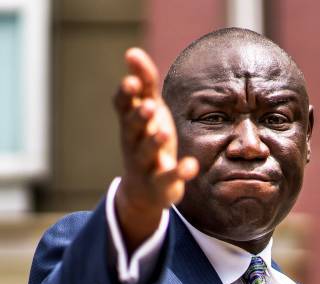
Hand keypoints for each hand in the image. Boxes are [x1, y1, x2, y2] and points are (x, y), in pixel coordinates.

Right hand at [113, 48, 198, 252]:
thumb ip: (144, 84)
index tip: (132, 81)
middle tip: (150, 106)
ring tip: (164, 131)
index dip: (126, 95)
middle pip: (132, 129)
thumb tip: (133, 52)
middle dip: (139, 117)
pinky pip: (168, 178)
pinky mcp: (160, 184)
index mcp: (131, 123)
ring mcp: (145, 165)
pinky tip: (191, 165)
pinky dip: (179, 172)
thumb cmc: (146, 141)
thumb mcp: (147, 112)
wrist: (143, 190)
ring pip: (146, 154)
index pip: (123, 107)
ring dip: (154, 142)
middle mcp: (134, 143)